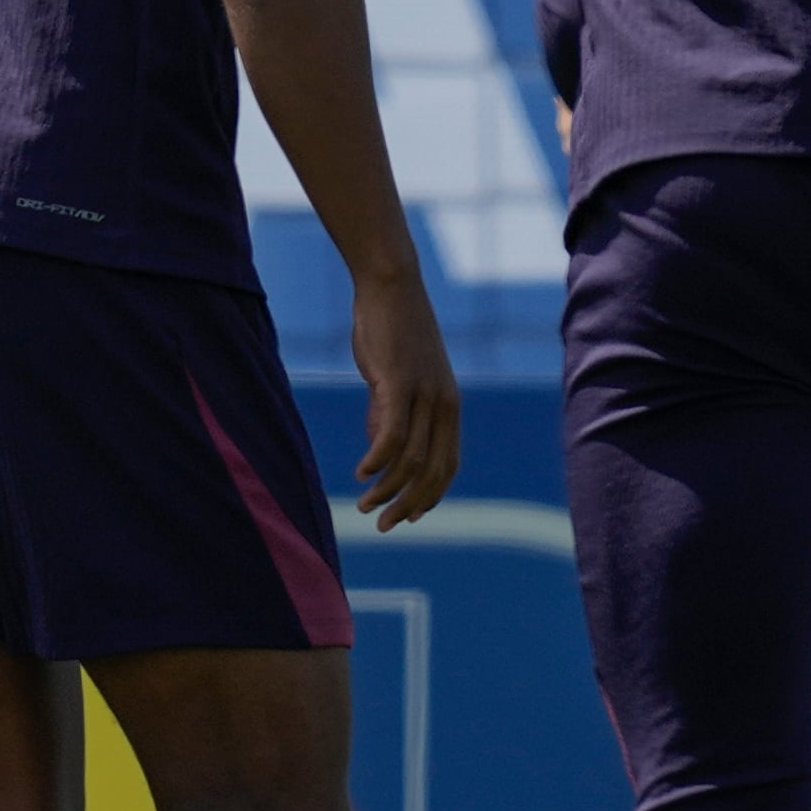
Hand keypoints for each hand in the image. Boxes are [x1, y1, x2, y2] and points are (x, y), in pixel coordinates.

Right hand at [347, 260, 462, 526]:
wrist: (391, 286)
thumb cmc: (390, 330)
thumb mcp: (395, 378)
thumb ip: (388, 413)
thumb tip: (380, 451)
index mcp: (448, 406)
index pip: (447, 465)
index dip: (429, 495)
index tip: (406, 516)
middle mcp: (443, 404)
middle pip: (432, 470)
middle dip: (408, 504)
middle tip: (383, 524)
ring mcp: (423, 394)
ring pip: (412, 458)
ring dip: (388, 488)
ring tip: (364, 505)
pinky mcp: (399, 382)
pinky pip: (392, 433)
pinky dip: (378, 459)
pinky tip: (362, 473)